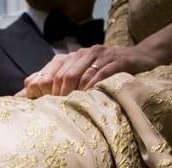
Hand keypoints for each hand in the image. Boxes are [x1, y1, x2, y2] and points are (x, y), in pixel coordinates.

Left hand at [22, 45, 162, 97]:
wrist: (142, 57)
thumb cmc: (108, 72)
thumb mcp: (84, 74)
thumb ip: (60, 80)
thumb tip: (29, 90)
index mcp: (74, 56)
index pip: (52, 70)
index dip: (46, 88)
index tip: (45, 105)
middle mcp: (85, 52)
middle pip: (63, 74)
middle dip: (59, 94)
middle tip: (60, 111)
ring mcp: (102, 55)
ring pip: (80, 74)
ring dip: (74, 94)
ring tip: (71, 108)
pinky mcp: (118, 60)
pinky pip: (101, 75)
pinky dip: (92, 88)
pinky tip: (89, 99)